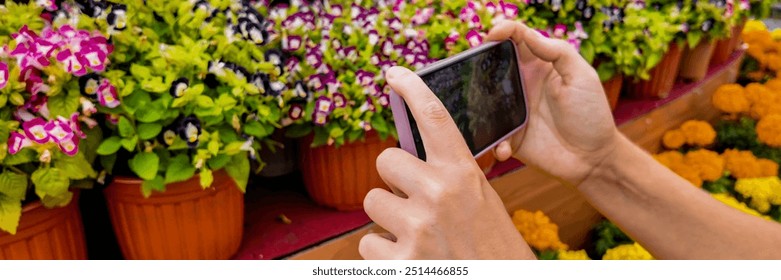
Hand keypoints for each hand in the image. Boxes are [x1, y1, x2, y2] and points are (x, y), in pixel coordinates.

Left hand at [359, 66, 534, 259]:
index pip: (434, 117)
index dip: (412, 88)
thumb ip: (448, 175)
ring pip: (372, 202)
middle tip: (414, 199)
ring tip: (417, 235)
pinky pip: (367, 244)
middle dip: (394, 181)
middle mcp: (439, 194)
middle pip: (385, 160)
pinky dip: (384, 255)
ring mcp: (418, 228)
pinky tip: (411, 259)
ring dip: (387, 219)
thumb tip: (405, 159)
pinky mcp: (401, 263)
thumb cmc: (492, 244)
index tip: (395, 74)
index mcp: (463, 173)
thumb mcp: (480, 199)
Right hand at [488, 21, 620, 186]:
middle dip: (479, 62)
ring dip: (477, 101)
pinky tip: (506, 147)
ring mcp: (513, 110)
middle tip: (474, 67)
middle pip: (492, 65)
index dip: (502, 31)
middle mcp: (522, 84)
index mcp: (539, 65)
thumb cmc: (591, 114)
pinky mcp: (509, 136)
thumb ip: (558, 52)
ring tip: (479, 107)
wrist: (592, 158)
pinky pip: (491, 135)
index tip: (492, 36)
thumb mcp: (582, 76)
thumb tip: (527, 33)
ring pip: (483, 99)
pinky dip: (494, 141)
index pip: (516, 39)